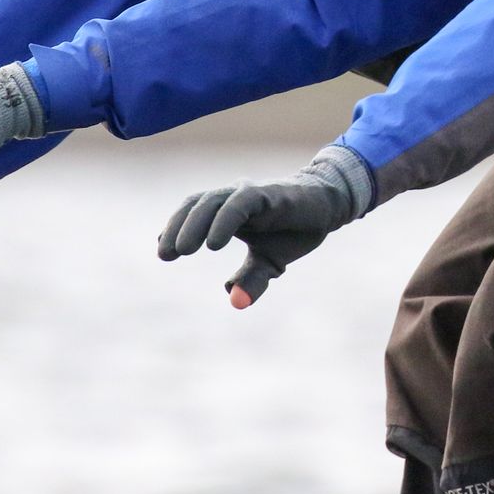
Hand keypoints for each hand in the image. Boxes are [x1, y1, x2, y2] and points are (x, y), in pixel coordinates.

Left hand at [156, 146, 375, 307]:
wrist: (328, 207)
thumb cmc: (293, 230)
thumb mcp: (269, 262)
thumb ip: (250, 280)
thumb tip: (233, 300)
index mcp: (227, 211)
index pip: (193, 213)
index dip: (175, 229)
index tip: (164, 253)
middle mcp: (232, 197)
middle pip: (195, 204)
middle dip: (178, 228)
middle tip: (166, 254)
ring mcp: (248, 194)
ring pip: (211, 201)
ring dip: (194, 225)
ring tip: (183, 249)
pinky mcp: (267, 194)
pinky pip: (238, 203)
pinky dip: (222, 221)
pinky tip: (213, 243)